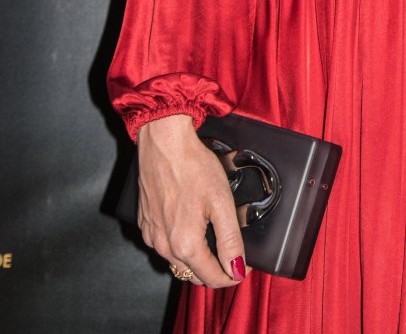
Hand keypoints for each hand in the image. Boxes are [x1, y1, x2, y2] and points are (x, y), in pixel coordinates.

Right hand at [136, 113, 253, 287]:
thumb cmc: (193, 167)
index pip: (213, 279)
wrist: (164, 143)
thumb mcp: (222, 202)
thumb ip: (231, 240)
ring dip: (198, 258)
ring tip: (214, 236)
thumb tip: (238, 270)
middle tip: (232, 251)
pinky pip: (164, 245)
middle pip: (194, 274)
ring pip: (178, 262)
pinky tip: (190, 224)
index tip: (245, 266)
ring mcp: (151, 236)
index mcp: (185, 245)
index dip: (233, 275)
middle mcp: (164, 247)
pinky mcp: (145, 223)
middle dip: (216, 269)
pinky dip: (180, 244)